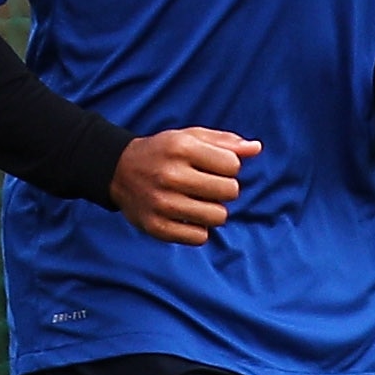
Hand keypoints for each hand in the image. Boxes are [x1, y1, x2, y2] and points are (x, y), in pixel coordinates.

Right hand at [109, 127, 261, 245]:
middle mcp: (170, 175)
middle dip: (224, 189)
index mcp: (180, 148)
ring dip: (213, 211)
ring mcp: (162, 203)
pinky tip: (186, 216)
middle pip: (230, 192)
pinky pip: (200, 237)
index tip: (212, 166)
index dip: (228, 167)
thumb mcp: (189, 137)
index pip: (232, 165)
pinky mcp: (156, 227)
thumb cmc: (163, 152)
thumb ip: (225, 142)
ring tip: (197, 202)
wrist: (118, 171)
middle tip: (206, 186)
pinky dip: (198, 229)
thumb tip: (256, 149)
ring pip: (218, 217)